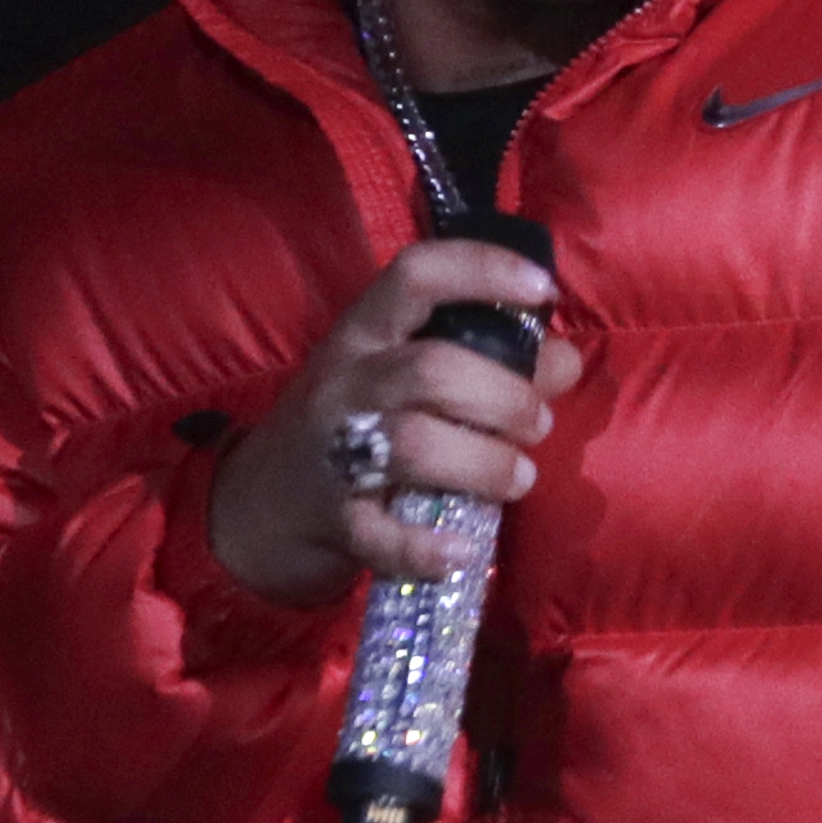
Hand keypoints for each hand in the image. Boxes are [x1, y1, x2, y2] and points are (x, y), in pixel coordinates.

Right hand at [208, 239, 582, 606]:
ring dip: (485, 462)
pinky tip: (464, 551)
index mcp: (366, 333)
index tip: (541, 287)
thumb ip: (488, 363)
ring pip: (415, 445)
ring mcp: (334, 452)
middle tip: (537, 423)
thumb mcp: (403, 378)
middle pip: (432, 369)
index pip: (416, 276)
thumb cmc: (353, 426)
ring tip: (519, 476)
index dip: (481, 270)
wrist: (258, 505)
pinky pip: (380, 535)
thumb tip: (563, 360)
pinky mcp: (334, 520)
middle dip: (504, 395)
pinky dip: (427, 549)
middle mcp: (346, 382)